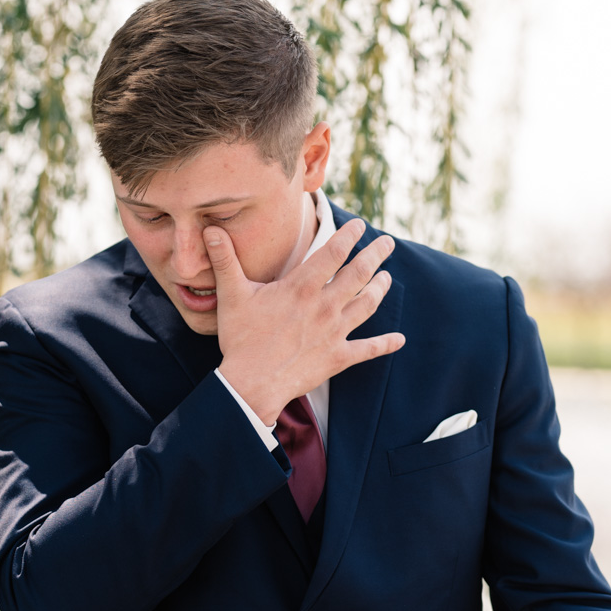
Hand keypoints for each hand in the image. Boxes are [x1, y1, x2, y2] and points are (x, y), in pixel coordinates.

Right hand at [205, 217, 404, 425]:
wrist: (251, 384)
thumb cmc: (241, 339)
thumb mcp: (232, 295)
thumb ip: (225, 260)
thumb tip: (211, 230)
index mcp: (302, 287)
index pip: (333, 253)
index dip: (349, 236)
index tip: (360, 226)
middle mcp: (324, 306)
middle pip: (358, 274)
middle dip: (375, 255)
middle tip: (387, 243)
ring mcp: (334, 332)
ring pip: (367, 305)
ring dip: (380, 289)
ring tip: (387, 277)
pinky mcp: (338, 358)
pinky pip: (368, 349)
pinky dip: (385, 344)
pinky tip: (400, 339)